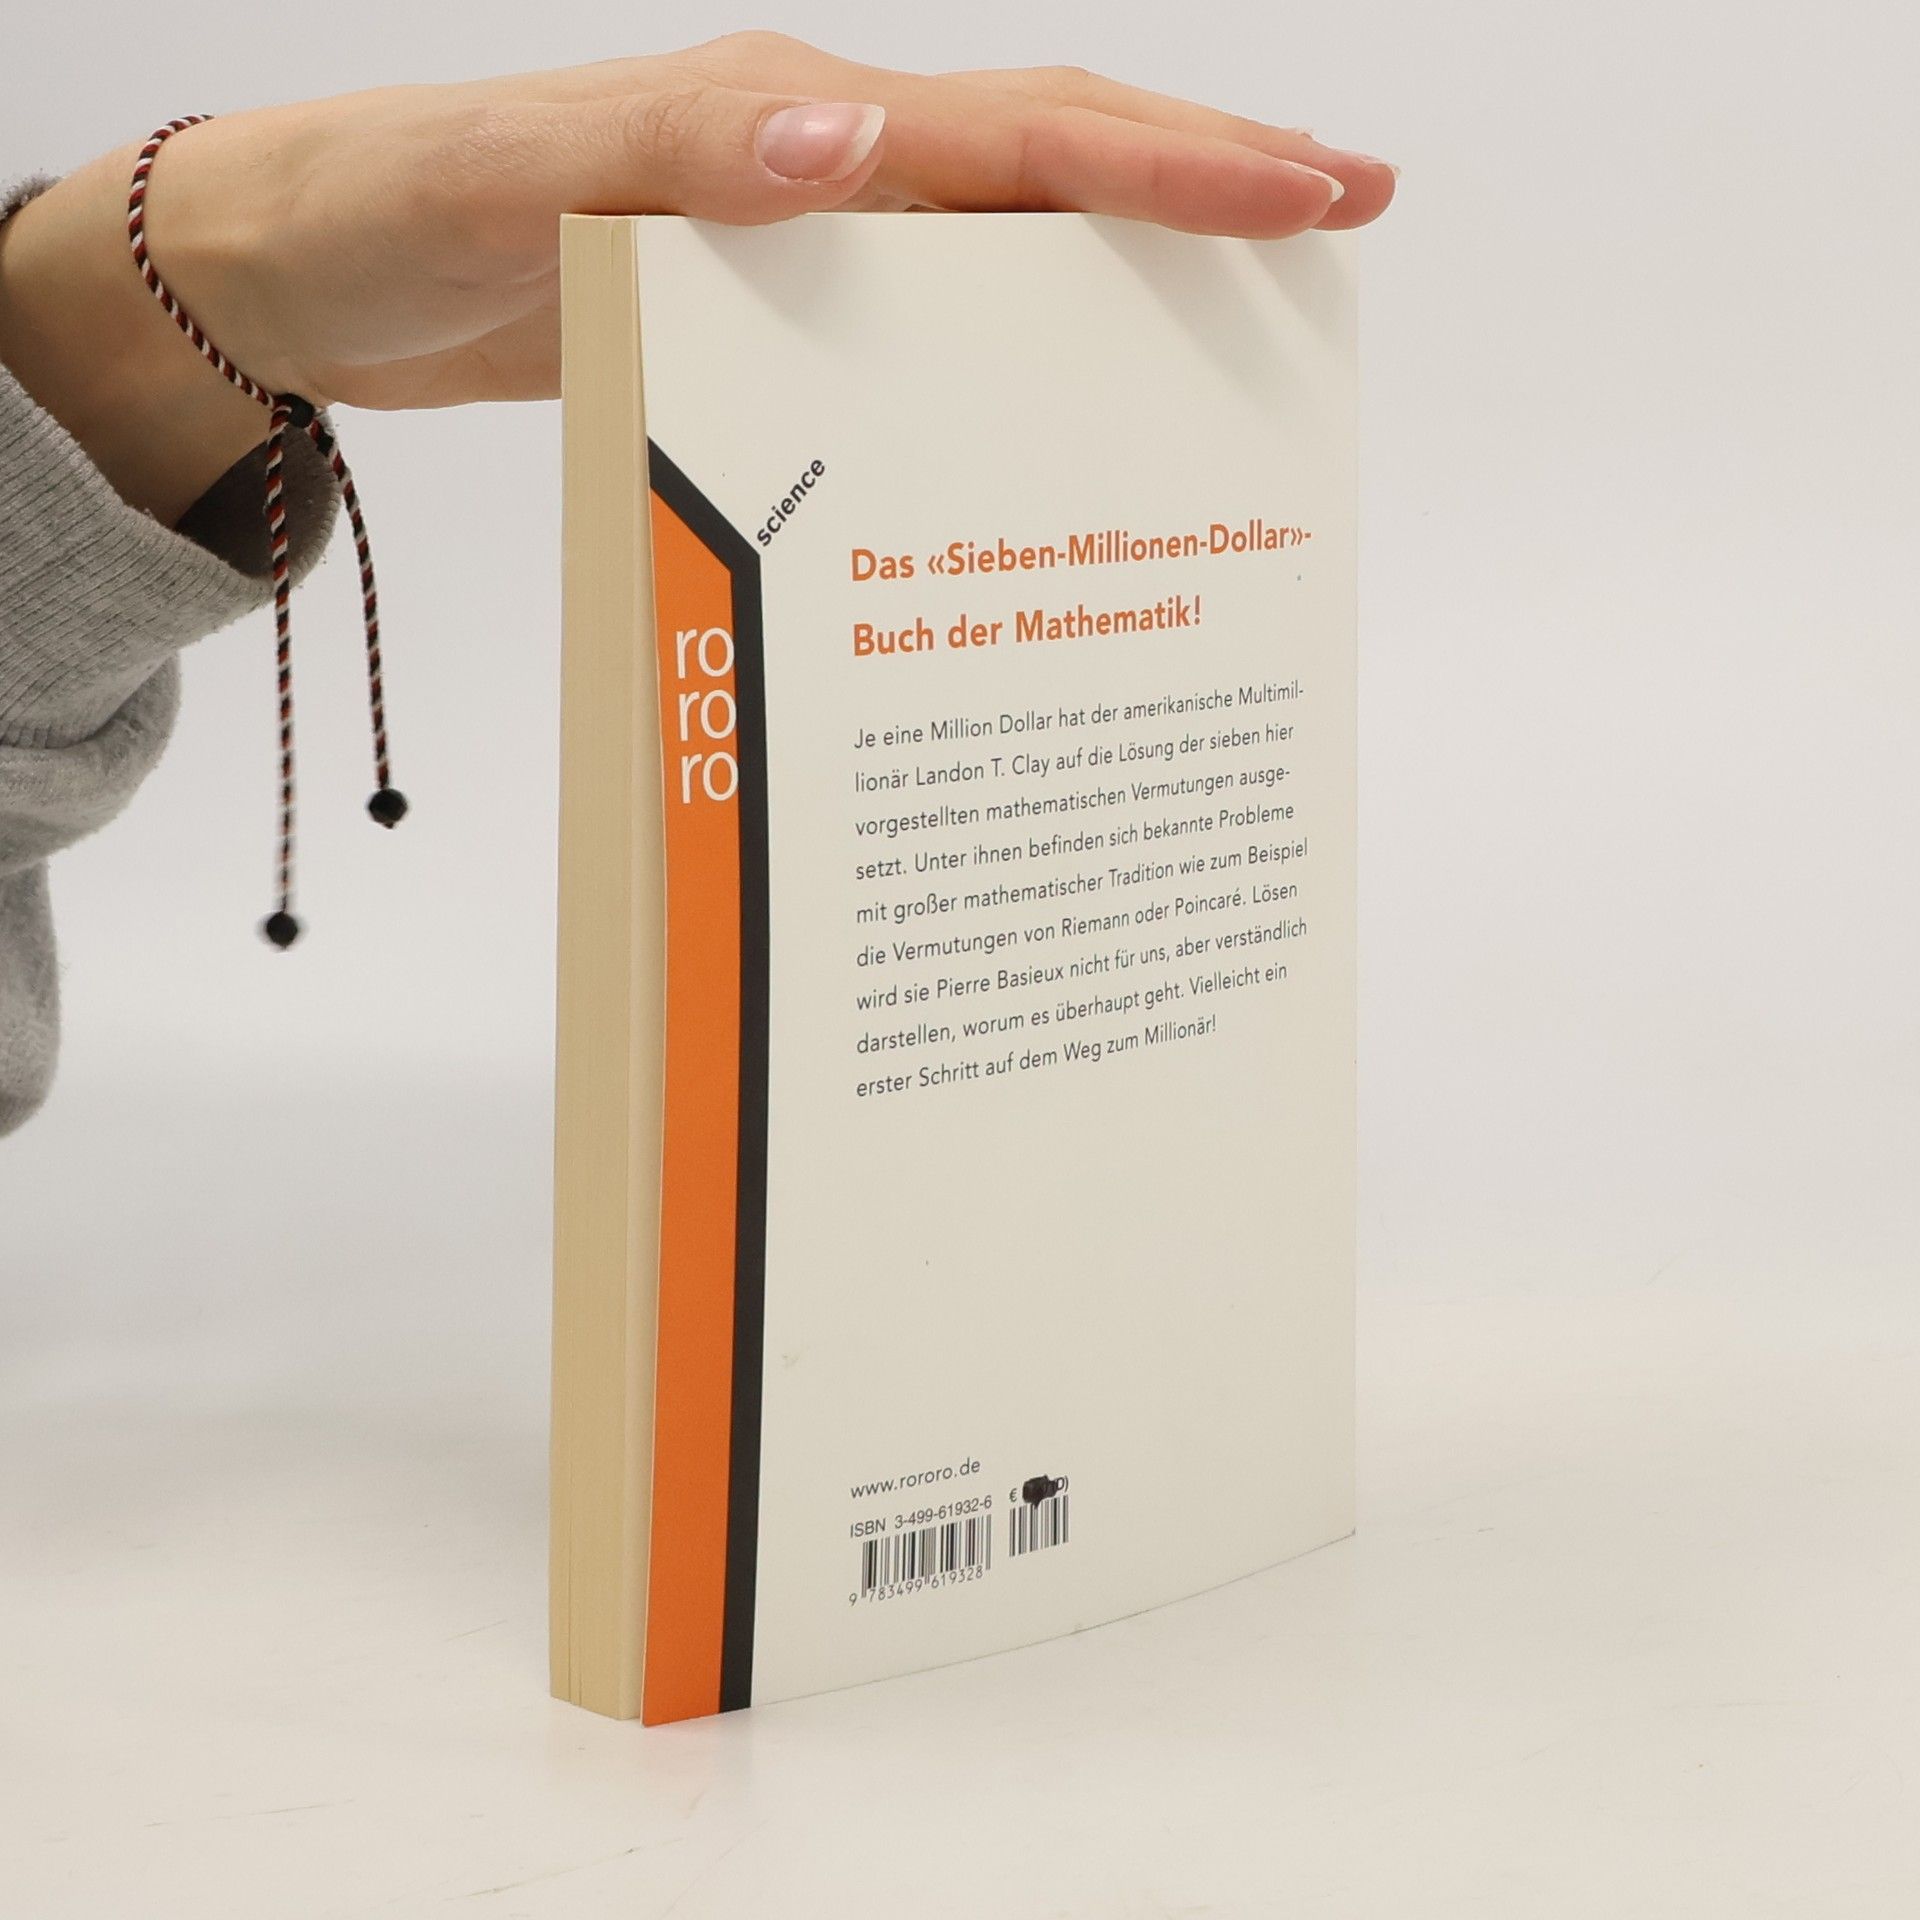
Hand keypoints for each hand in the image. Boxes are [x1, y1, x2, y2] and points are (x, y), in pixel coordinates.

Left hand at [0, 35, 1395, 521]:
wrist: (319, 277)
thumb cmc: (400, 211)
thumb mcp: (519, 174)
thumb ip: (679, 151)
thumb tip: (854, 138)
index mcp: (795, 126)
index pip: (1026, 136)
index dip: (1179, 165)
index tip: (1319, 194)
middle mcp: (823, 176)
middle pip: (1054, 178)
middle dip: (1208, 201)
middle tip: (1345, 238)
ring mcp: (806, 252)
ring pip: (1006, 262)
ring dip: (1127, 292)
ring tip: (1241, 350)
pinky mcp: (775, 326)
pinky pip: (926, 342)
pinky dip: (1010, 375)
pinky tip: (1053, 434)